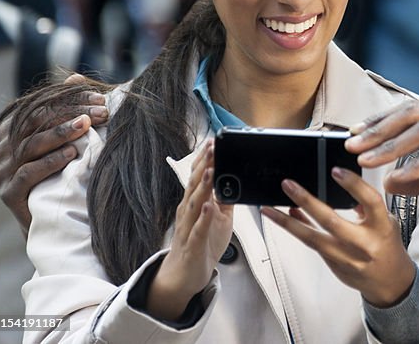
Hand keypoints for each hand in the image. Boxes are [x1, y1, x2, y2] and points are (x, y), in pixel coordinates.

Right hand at [0, 74, 108, 233]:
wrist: (53, 217)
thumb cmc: (61, 170)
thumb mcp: (65, 138)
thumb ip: (66, 109)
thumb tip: (75, 76)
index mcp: (14, 129)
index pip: (41, 106)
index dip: (71, 99)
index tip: (101, 98)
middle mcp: (5, 148)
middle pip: (36, 123)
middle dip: (71, 114)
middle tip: (101, 112)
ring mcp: (4, 171)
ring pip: (30, 146)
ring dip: (61, 134)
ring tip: (86, 127)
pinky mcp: (10, 193)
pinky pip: (27, 173)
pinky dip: (51, 161)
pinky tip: (72, 154)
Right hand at [147, 141, 232, 319]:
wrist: (184, 276)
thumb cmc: (201, 245)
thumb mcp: (218, 218)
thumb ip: (224, 199)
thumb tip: (234, 180)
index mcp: (194, 204)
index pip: (198, 177)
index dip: (205, 159)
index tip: (213, 141)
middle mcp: (188, 212)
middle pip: (194, 184)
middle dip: (204, 164)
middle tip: (213, 146)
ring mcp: (189, 228)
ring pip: (195, 203)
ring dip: (203, 186)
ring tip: (211, 169)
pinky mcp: (193, 245)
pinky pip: (198, 229)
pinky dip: (204, 216)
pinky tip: (209, 205)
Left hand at [262, 168, 415, 306]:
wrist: (389, 282)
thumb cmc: (388, 246)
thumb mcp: (387, 221)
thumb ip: (366, 205)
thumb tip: (342, 185)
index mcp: (382, 226)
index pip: (369, 201)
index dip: (353, 185)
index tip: (335, 171)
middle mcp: (364, 243)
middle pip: (331, 220)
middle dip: (307, 201)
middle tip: (289, 185)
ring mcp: (346, 257)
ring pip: (312, 238)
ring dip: (287, 222)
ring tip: (270, 208)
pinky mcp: (334, 265)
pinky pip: (312, 245)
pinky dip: (298, 230)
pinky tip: (286, 218)